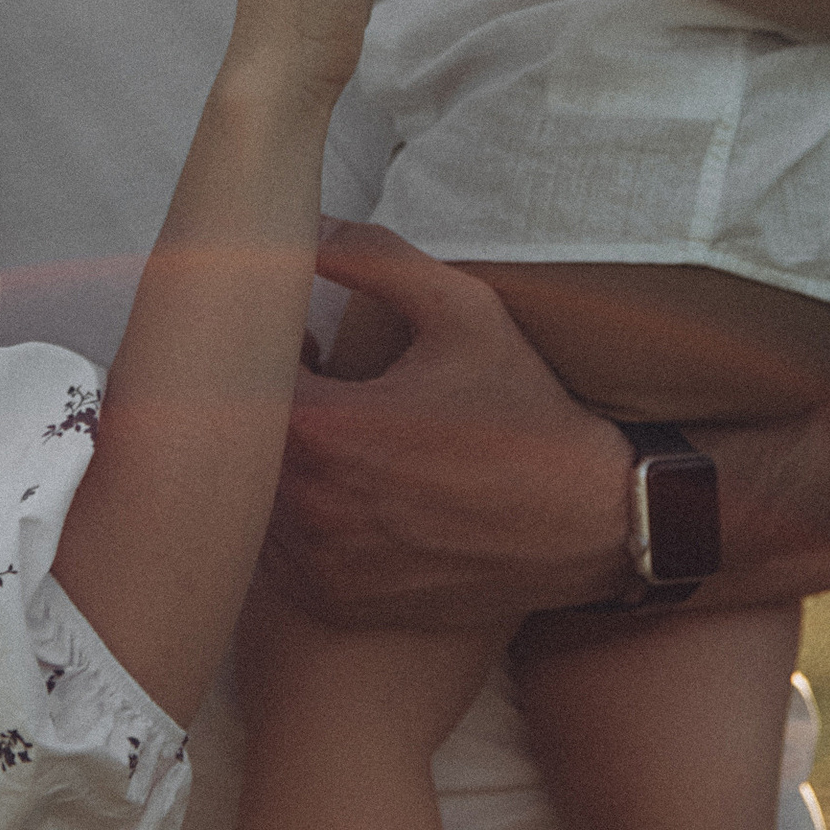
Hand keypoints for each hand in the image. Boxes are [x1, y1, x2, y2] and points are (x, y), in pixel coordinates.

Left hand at [266, 227, 627, 629]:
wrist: (590, 524)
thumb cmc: (526, 413)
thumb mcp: (464, 311)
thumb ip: (374, 258)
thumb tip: (307, 226)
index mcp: (325, 429)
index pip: (239, 377)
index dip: (263, 354)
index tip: (307, 348)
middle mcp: (309, 506)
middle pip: (238, 446)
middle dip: (265, 411)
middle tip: (317, 392)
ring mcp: (319, 564)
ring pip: (253, 503)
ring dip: (277, 470)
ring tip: (338, 445)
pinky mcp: (335, 603)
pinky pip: (276, 559)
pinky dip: (295, 526)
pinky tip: (350, 500)